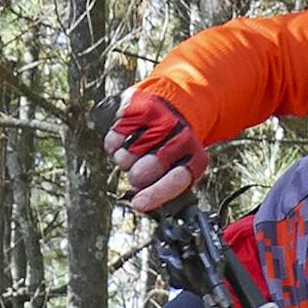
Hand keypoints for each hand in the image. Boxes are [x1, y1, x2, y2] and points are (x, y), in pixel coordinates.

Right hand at [105, 89, 207, 213]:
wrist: (177, 103)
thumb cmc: (176, 145)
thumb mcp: (182, 167)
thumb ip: (167, 186)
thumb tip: (143, 202)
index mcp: (194, 156)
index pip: (174, 180)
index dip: (154, 194)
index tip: (138, 204)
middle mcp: (178, 135)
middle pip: (142, 172)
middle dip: (137, 177)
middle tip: (140, 172)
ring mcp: (157, 119)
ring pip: (124, 158)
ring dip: (126, 160)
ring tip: (138, 151)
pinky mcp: (137, 107)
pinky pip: (113, 140)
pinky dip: (116, 145)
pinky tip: (128, 139)